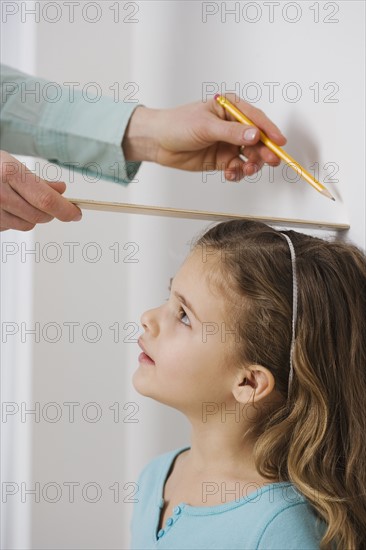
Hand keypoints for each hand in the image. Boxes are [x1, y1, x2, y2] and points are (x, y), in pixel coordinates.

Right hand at [0, 151, 81, 231]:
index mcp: (10, 174)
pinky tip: (5, 206)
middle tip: (50, 204)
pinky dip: (14, 220)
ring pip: (26, 225)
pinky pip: (11, 228)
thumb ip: (37, 180)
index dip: (66, 210)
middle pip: (39, 216)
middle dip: (50, 213)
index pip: (46, 200)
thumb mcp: (12, 164)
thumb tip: (61, 189)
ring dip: (30, 217)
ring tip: (19, 200)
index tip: (77, 214)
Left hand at [122, 94, 286, 180]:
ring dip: (251, 164)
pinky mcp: (221, 159)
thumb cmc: (177, 125)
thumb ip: (231, 132)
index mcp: (230, 108)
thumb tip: (254, 135)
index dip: (270, 131)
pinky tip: (230, 173)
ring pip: (249, 156)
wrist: (158, 142)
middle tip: (269, 161)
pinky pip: (237, 168)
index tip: (280, 142)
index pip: (256, 119)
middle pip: (257, 140)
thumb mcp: (206, 126)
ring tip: (246, 169)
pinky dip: (236, 173)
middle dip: (264, 151)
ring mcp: (228, 143)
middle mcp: (232, 126)